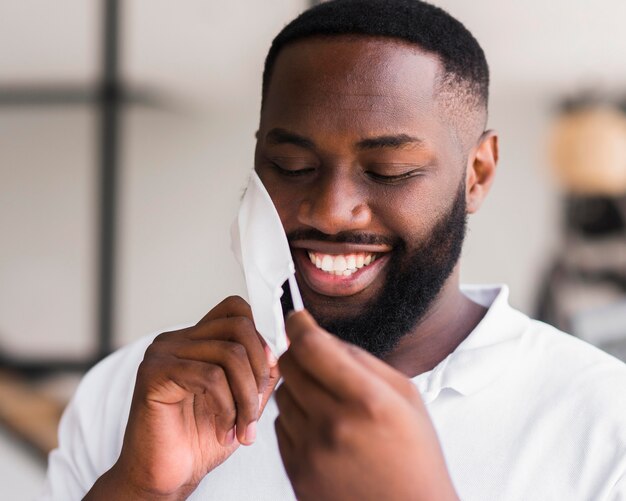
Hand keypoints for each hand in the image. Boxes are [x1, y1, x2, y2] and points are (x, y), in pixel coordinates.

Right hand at [85, 296, 279, 499]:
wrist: (165, 477)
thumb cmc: (200, 440)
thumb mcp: (244, 400)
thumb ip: (261, 371)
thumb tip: (285, 348)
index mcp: (198, 340)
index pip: (236, 309)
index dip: (262, 336)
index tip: (271, 372)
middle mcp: (178, 339)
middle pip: (239, 327)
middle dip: (260, 371)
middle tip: (257, 410)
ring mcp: (163, 353)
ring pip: (230, 354)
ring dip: (246, 398)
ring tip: (243, 429)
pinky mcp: (154, 373)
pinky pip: (210, 376)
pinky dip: (226, 408)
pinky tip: (222, 431)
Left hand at [275, 311, 458, 500]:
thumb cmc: (415, 456)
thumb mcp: (406, 396)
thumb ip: (362, 361)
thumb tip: (322, 337)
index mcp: (366, 400)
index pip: (311, 346)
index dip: (298, 323)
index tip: (297, 317)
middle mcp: (333, 424)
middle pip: (289, 366)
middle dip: (297, 352)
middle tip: (313, 356)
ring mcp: (311, 451)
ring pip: (282, 395)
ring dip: (298, 387)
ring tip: (327, 401)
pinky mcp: (296, 471)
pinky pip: (280, 425)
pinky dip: (295, 417)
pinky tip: (321, 426)